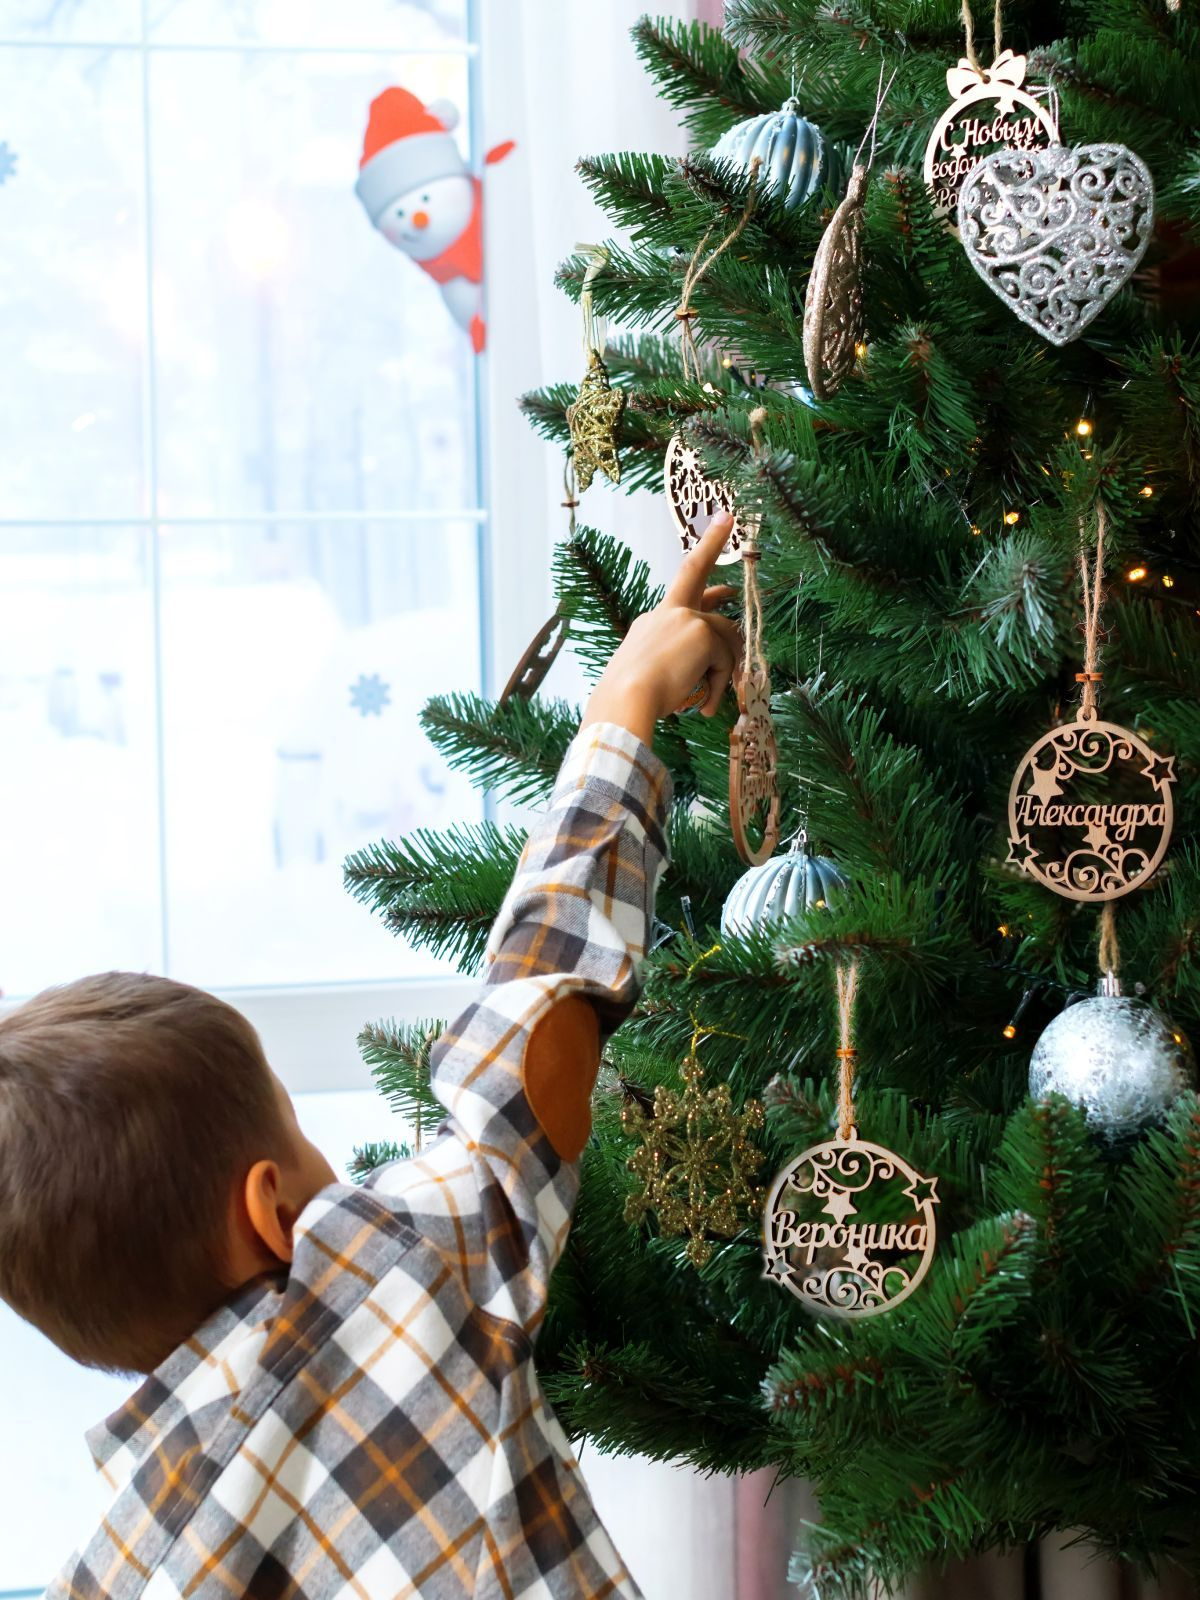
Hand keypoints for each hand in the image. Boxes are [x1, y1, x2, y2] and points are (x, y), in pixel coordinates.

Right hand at [579, 514, 744, 745]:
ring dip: (724, 670)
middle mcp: (667, 612)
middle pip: (702, 584)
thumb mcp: (654, 675)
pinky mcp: (702, 633)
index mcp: (652, 622)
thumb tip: (710, 670)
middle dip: (713, 545)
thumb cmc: (631, 699)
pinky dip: (721, 684)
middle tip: (729, 529)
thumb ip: (680, 664)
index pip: (681, 585)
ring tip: (709, 700)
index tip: (719, 525)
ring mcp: (685, 618)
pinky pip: (726, 660)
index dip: (703, 553)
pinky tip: (707, 705)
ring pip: (725, 638)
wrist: (625, 700)